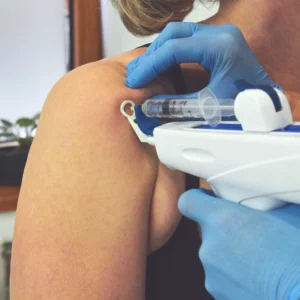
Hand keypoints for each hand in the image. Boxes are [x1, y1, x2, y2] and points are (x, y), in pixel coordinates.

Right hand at [126, 22, 281, 99]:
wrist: (263, 104)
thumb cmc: (242, 106)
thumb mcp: (206, 107)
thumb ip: (175, 104)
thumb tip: (148, 104)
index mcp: (221, 47)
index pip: (173, 48)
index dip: (149, 65)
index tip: (135, 80)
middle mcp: (222, 34)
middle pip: (173, 34)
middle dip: (151, 54)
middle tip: (137, 74)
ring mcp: (221, 35)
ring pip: (179, 34)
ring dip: (159, 51)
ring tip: (145, 70)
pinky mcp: (219, 41)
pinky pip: (187, 39)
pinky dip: (171, 52)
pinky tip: (162, 66)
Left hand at [178, 189, 299, 299]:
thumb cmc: (298, 255)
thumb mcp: (286, 215)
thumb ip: (262, 204)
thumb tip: (262, 201)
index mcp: (222, 220)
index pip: (189, 201)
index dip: (198, 199)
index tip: (210, 199)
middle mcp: (209, 247)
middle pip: (208, 231)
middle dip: (226, 231)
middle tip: (253, 235)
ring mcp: (212, 276)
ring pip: (217, 256)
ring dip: (232, 256)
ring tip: (262, 263)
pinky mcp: (218, 296)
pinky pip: (224, 278)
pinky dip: (237, 277)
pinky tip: (260, 281)